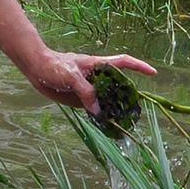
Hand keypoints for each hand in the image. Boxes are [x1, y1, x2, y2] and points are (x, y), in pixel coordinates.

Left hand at [28, 48, 160, 110]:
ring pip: (108, 99)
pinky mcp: (82, 99)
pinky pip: (95, 108)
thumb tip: (98, 110)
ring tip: (124, 123)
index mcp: (98, 65)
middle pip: (119, 85)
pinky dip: (102, 116)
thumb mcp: (71, 77)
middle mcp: (97, 77)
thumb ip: (86, 92)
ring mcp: (90, 88)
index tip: (153, 73)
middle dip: (129, 95)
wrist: (36, 70)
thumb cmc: (54, 66)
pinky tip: (106, 125)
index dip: (139, 67)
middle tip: (137, 111)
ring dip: (115, 109)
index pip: (123, 63)